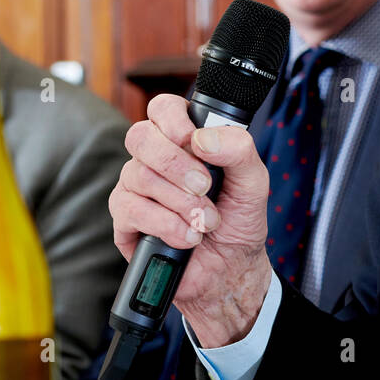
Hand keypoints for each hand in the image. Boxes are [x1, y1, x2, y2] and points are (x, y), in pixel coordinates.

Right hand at [109, 94, 273, 346]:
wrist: (230, 271)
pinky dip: (166, 224)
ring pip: (139, 175)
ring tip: (207, 221)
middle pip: (140, 137)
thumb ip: (239, 150)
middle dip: (176, 163)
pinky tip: (188, 236)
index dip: (173, 119)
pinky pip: (131, 209)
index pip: (162, 108)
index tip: (194, 142)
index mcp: (185, 141)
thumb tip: (202, 138)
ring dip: (181, 202)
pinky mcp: (125, 220)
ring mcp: (136, 189)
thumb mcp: (254, 182)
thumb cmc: (238, 221)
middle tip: (205, 187)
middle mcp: (155, 160)